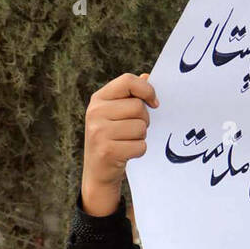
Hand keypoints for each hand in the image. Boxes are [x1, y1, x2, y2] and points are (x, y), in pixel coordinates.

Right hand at [82, 72, 158, 216]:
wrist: (98, 172)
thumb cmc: (112, 138)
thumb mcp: (116, 114)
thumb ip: (130, 95)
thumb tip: (148, 76)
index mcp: (98, 99)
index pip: (128, 81)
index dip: (146, 90)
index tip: (154, 103)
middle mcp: (95, 112)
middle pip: (138, 107)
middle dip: (144, 120)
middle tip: (133, 130)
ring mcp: (99, 132)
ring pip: (141, 127)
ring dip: (141, 137)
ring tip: (127, 141)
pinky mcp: (107, 151)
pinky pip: (140, 146)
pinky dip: (139, 151)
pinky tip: (127, 153)